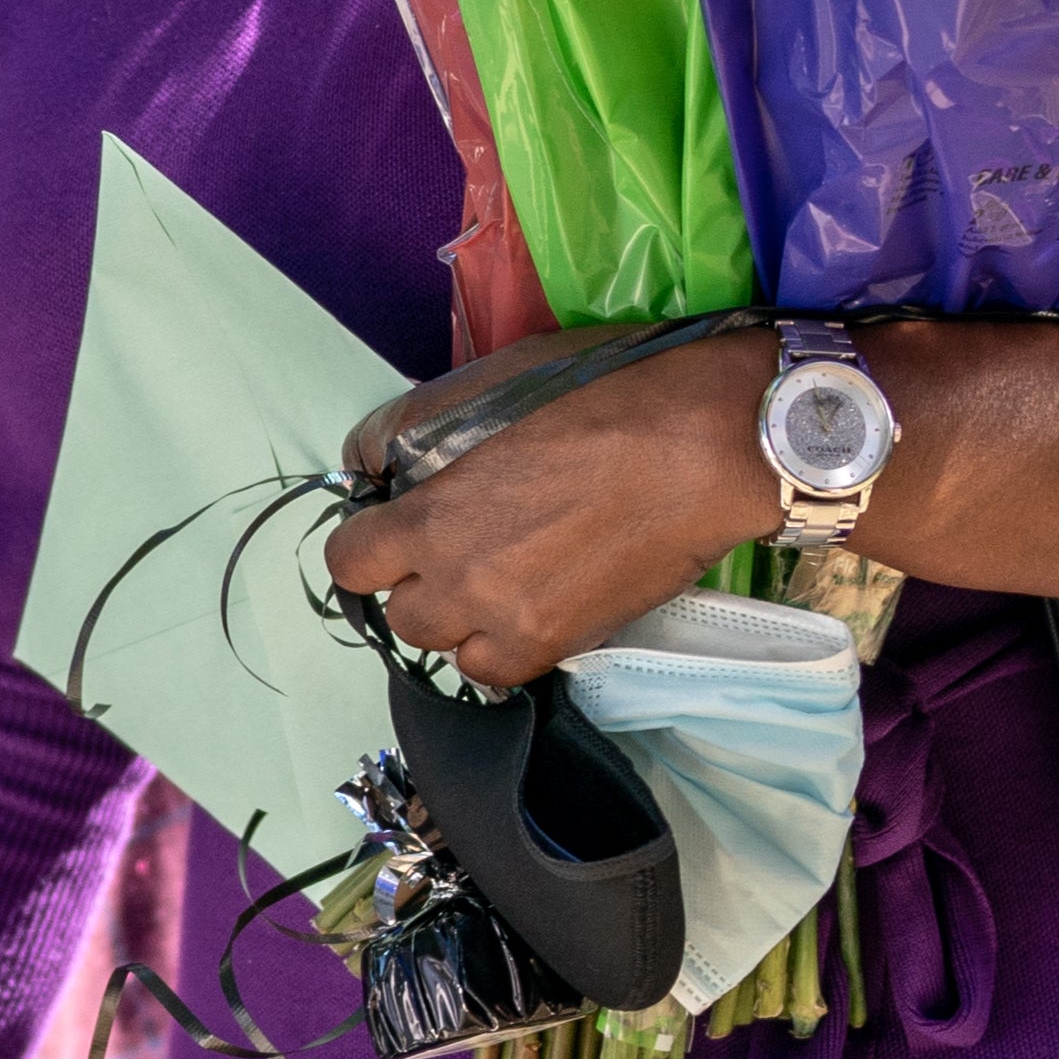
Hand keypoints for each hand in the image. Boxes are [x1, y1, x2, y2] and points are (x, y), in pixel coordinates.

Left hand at [323, 327, 777, 687]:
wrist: (708, 445)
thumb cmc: (606, 395)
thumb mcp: (489, 386)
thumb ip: (415, 427)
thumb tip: (368, 459)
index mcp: (432, 515)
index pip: (349, 561)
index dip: (368, 541)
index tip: (395, 523)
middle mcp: (460, 580)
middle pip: (398, 613)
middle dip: (416, 580)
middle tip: (456, 546)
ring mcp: (512, 621)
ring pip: (446, 649)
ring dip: (459, 619)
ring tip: (496, 578)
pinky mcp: (563, 642)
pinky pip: (500, 672)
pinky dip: (501, 646)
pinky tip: (527, 606)